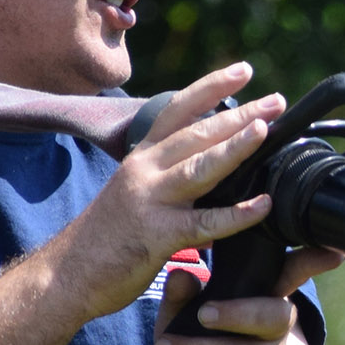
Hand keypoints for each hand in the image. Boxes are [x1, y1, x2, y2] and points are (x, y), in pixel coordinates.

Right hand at [53, 62, 285, 320]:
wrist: (67, 274)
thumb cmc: (108, 237)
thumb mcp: (136, 193)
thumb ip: (170, 178)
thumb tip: (214, 169)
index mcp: (142, 157)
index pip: (178, 110)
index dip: (212, 87)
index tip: (244, 70)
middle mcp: (144, 171)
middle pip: (196, 132)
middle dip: (239, 113)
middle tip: (277, 100)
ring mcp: (149, 201)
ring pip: (199, 167)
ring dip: (235, 146)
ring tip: (265, 129)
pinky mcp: (156, 235)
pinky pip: (203, 222)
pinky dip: (236, 214)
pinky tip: (262, 205)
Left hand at [151, 245, 343, 344]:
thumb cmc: (197, 341)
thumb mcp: (183, 313)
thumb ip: (181, 296)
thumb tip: (182, 276)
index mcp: (264, 299)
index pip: (293, 275)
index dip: (312, 263)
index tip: (331, 253)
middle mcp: (276, 331)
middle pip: (274, 318)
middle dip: (237, 315)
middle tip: (201, 314)